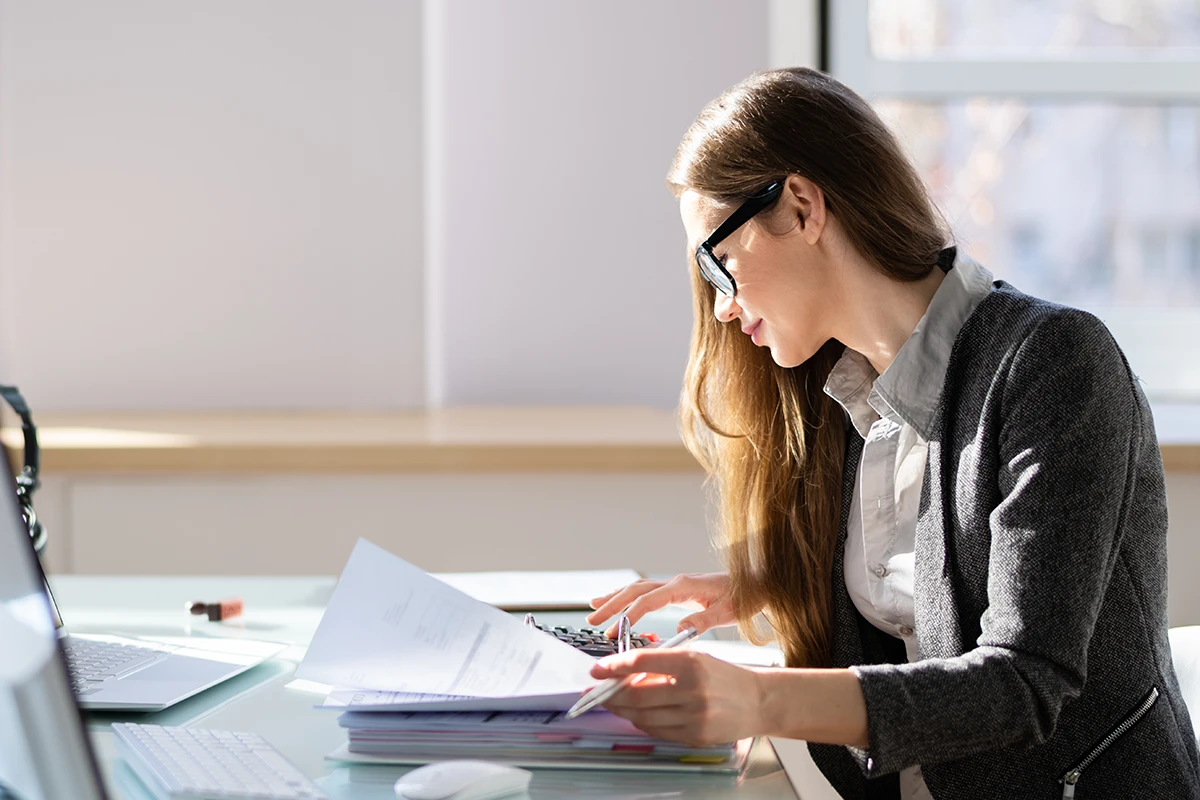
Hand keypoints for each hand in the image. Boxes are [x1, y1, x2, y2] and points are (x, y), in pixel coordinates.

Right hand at [586, 573, 735, 636]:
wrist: (758, 582)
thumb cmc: (746, 597)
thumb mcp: (729, 612)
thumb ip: (704, 619)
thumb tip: (679, 629)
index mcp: (684, 586)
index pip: (649, 600)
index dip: (629, 614)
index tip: (614, 629)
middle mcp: (676, 582)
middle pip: (635, 591)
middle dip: (612, 605)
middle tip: (592, 620)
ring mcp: (675, 584)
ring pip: (637, 588)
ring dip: (615, 598)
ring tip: (593, 608)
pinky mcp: (677, 589)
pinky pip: (645, 591)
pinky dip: (628, 596)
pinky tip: (618, 602)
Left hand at [589, 648, 767, 746]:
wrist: (758, 700)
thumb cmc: (724, 676)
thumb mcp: (695, 658)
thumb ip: (662, 664)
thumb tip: (625, 671)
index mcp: (691, 664)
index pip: (641, 663)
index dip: (614, 666)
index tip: (599, 670)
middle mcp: (692, 691)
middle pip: (637, 695)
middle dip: (611, 694)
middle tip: (598, 691)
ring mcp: (694, 717)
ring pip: (643, 716)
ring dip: (623, 710)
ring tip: (615, 702)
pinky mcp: (695, 736)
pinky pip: (658, 731)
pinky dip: (642, 722)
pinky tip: (638, 714)